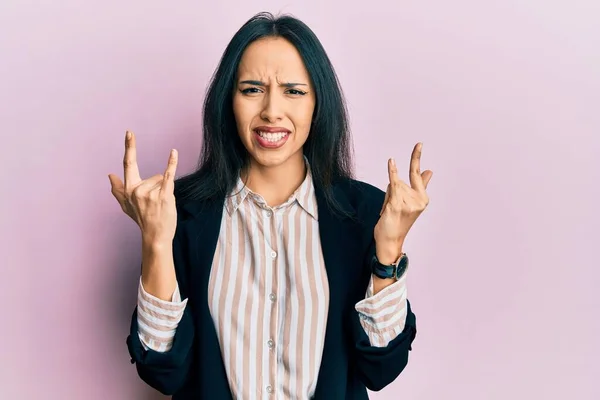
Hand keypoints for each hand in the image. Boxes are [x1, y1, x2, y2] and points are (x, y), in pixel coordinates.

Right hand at [108, 130, 178, 244]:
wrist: (156, 236)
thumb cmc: (142, 220)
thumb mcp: (126, 206)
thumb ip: (117, 190)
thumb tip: (109, 175)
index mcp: (128, 190)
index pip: (129, 164)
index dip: (130, 147)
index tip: (130, 132)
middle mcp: (137, 190)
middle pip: (153, 177)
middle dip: (158, 187)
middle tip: (156, 205)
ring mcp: (150, 193)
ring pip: (162, 181)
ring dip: (165, 192)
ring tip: (161, 206)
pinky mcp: (164, 195)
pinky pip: (168, 175)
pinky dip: (171, 163)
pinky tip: (173, 152)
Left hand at [373, 142, 432, 261]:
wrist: (389, 241)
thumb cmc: (398, 221)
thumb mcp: (409, 203)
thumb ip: (418, 185)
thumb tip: (429, 171)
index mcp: (423, 199)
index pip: (418, 175)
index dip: (417, 158)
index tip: (419, 144)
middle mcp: (419, 200)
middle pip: (404, 180)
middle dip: (411, 164)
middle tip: (419, 144)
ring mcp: (408, 202)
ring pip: (394, 185)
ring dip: (387, 197)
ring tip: (389, 211)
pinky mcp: (397, 204)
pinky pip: (393, 184)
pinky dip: (392, 172)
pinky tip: (392, 161)